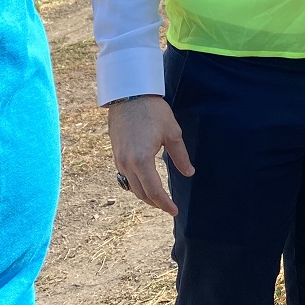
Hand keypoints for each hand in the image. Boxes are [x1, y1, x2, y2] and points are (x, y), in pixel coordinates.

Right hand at [107, 95, 194, 214]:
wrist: (129, 94)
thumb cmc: (153, 111)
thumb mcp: (172, 133)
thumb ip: (180, 156)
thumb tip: (189, 173)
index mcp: (142, 161)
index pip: (154, 191)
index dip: (165, 204)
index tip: (174, 210)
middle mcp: (127, 164)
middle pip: (141, 193)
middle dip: (155, 203)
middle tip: (169, 207)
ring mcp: (119, 159)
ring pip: (132, 186)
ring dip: (145, 195)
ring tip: (159, 198)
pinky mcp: (115, 153)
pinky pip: (125, 176)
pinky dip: (137, 184)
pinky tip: (146, 182)